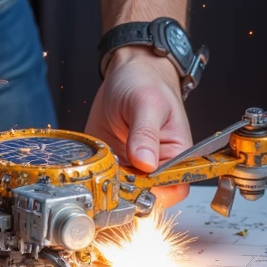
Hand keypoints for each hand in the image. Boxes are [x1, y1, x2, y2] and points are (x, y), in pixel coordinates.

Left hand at [85, 47, 191, 208]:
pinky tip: (89, 165)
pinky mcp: (110, 161)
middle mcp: (155, 166)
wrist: (126, 69)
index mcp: (176, 156)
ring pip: (121, 192)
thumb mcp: (147, 102)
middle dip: (126, 192)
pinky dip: (93, 176)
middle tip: (109, 176)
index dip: (154, 193)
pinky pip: (102, 178)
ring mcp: (130, 165)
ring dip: (107, 186)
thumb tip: (146, 163)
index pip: (173, 190)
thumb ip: (146, 133)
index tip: (133, 185)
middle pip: (145, 196)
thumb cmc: (146, 82)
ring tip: (98, 168)